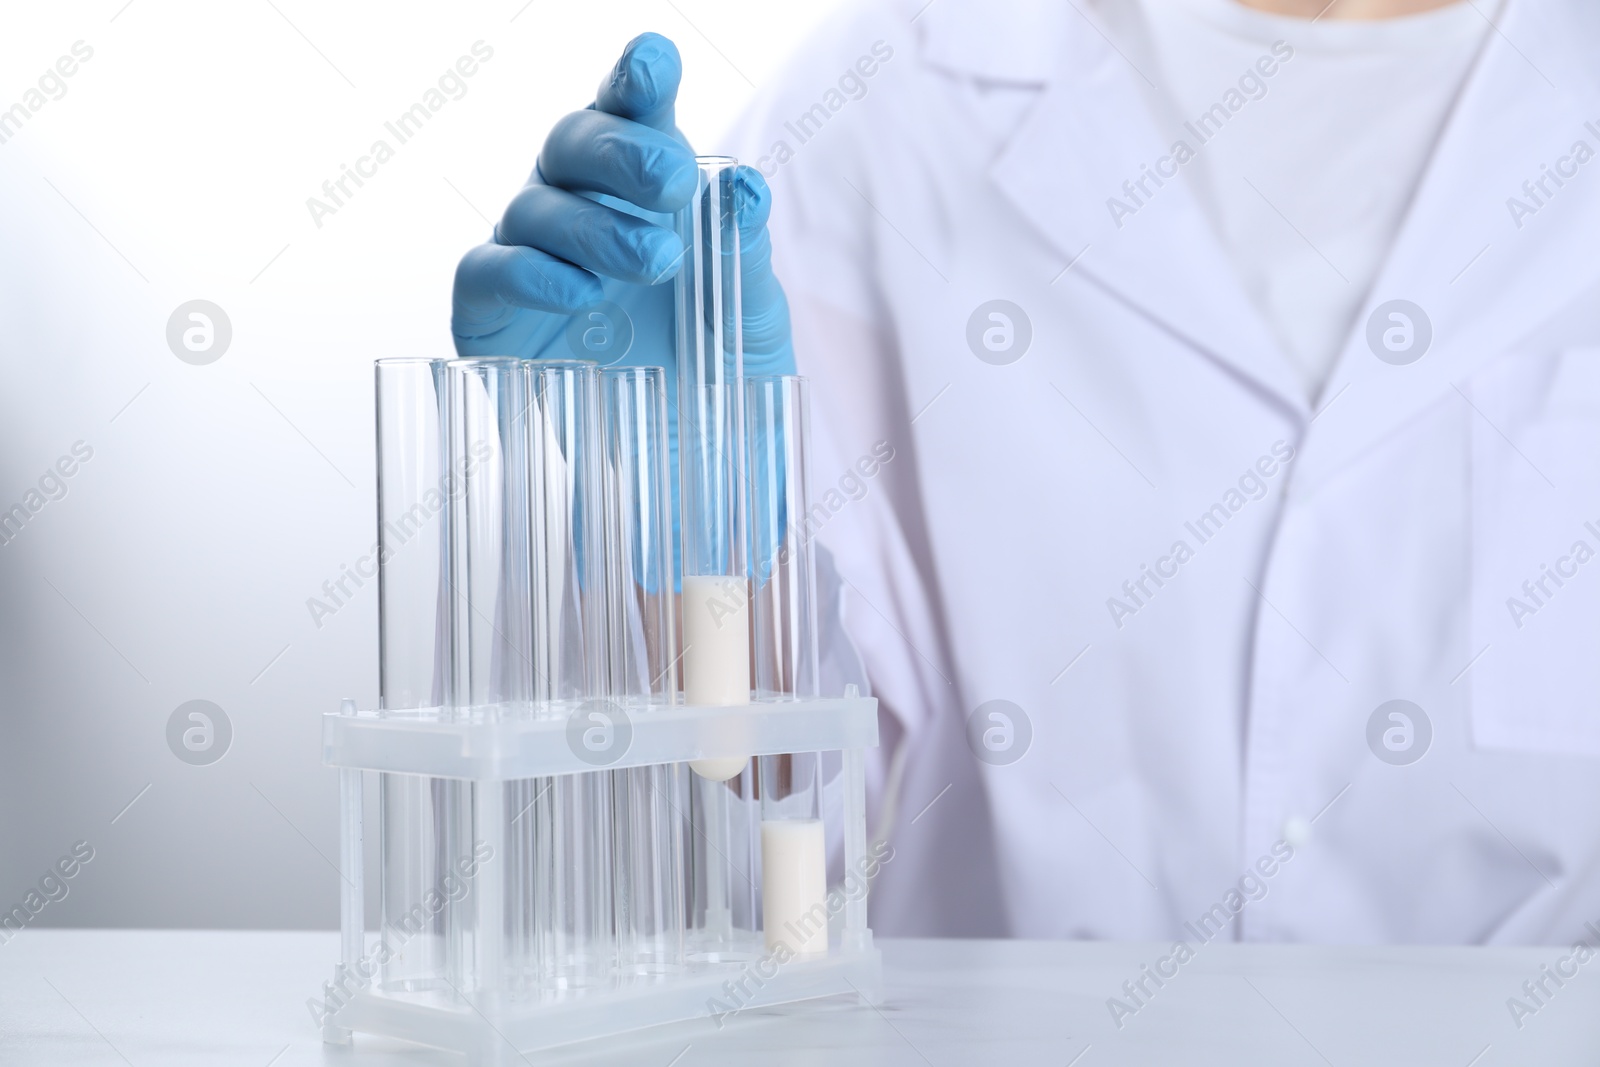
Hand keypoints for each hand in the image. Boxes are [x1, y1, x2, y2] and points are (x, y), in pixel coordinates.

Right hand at [451, 32, 792, 381]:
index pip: (633, 109)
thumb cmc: (718, 369)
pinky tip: (582, 294)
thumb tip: (745, 189)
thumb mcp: (751, 313)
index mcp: (645, 182)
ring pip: (534, 206)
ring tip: (654, 265)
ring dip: (593, 228)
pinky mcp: (491, 312)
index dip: (636, 78)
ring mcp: (531, 253)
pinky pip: (491, 271)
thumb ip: (746, 251)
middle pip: (572, 141)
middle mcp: (581, 202)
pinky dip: (533, 276)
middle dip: (621, 152)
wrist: (689, 458)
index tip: (654, 62)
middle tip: (672, 183)